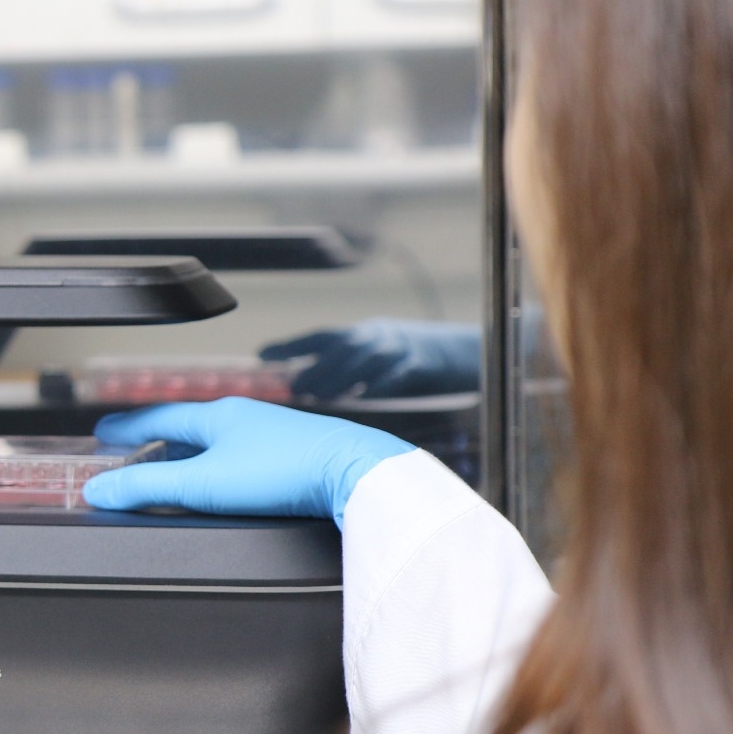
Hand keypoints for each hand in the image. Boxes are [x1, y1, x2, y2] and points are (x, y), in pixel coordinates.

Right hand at [81, 397, 413, 526]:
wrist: (354, 471)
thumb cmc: (284, 470)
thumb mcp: (201, 484)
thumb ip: (148, 488)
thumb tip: (100, 491)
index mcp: (215, 415)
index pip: (157, 418)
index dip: (127, 428)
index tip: (104, 433)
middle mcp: (243, 419)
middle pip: (186, 428)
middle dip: (156, 442)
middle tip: (132, 454)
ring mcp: (271, 436)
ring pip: (217, 442)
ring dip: (189, 456)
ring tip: (172, 472)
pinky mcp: (294, 457)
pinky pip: (243, 457)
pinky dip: (220, 468)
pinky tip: (226, 485)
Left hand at [261, 319, 480, 399]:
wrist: (471, 350)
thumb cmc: (417, 361)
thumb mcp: (381, 356)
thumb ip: (349, 370)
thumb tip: (310, 392)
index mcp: (364, 334)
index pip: (321, 337)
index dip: (291, 345)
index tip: (261, 355)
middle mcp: (379, 336)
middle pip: (342, 347)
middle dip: (316, 366)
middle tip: (294, 388)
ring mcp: (403, 347)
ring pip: (366, 359)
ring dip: (341, 376)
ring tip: (320, 396)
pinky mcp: (424, 364)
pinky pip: (399, 375)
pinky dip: (380, 386)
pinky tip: (365, 400)